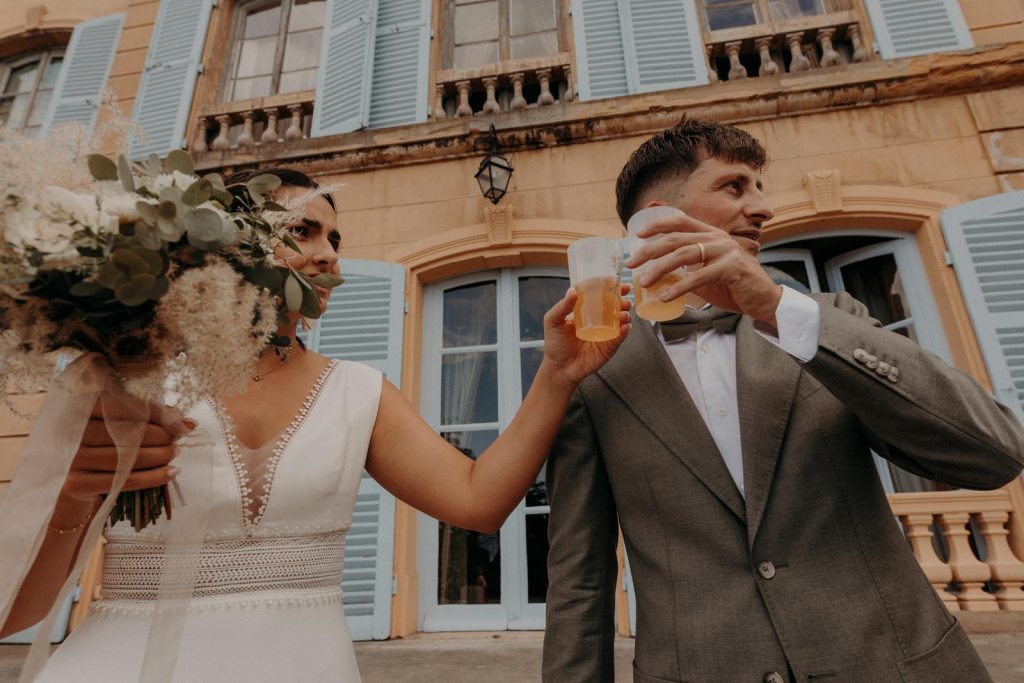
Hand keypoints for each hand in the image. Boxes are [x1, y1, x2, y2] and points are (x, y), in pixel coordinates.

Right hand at [60, 398, 192, 503]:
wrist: (67, 481)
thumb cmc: (100, 444)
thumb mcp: (116, 424)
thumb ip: (146, 416)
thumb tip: (186, 422)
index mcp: (79, 407)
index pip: (123, 404)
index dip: (157, 413)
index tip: (182, 422)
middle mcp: (72, 430)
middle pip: (126, 431)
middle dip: (161, 434)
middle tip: (178, 437)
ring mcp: (72, 458)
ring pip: (127, 456)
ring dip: (160, 455)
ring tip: (175, 452)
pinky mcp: (75, 483)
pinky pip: (123, 480)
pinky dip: (153, 477)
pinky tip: (172, 472)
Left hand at [541, 284, 631, 387]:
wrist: (560, 368)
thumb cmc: (555, 343)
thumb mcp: (553, 321)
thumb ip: (562, 306)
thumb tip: (573, 290)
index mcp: (585, 311)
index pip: (599, 296)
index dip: (609, 288)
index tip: (616, 281)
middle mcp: (597, 320)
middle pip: (614, 306)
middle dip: (622, 299)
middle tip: (626, 295)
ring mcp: (605, 333)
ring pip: (620, 320)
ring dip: (625, 313)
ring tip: (624, 312)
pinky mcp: (609, 346)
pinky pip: (620, 337)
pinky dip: (625, 331)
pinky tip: (626, 326)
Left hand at [625, 213, 780, 327]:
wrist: (763, 299)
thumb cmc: (732, 286)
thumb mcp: (706, 271)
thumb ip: (687, 267)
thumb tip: (657, 272)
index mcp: (711, 234)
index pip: (680, 222)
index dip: (658, 224)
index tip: (637, 234)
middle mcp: (718, 238)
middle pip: (676, 239)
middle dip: (649, 250)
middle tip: (631, 263)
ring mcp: (726, 251)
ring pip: (684, 255)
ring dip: (660, 269)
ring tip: (644, 282)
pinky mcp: (732, 268)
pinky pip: (699, 276)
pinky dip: (679, 287)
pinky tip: (665, 296)